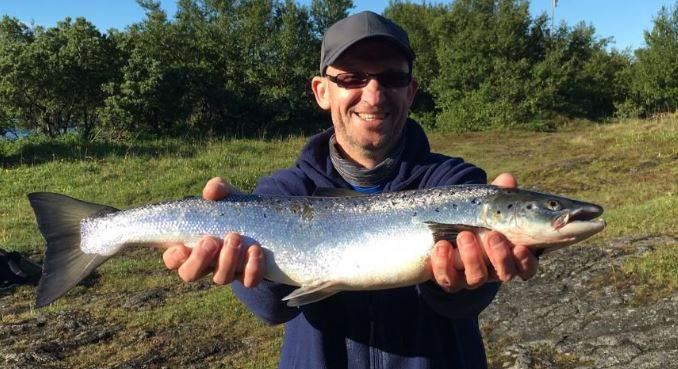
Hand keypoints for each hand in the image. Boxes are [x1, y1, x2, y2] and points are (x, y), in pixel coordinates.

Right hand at [162, 177, 264, 286]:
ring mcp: (228, 271)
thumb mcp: (227, 196)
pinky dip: (252, 268)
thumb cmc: (236, 210)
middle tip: (211, 240)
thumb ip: (217, 189)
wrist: (267, 222)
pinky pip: (249, 281)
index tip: (182, 246)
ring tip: (235, 237)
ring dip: (227, 259)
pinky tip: (256, 250)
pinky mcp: (249, 275)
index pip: (173, 259)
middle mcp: (207, 263)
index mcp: (192, 245)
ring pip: (220, 278)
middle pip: (190, 274)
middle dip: (199, 259)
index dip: (173, 257)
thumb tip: (211, 191)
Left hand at [430, 173, 539, 292]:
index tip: (520, 247)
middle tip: (492, 236)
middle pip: (505, 274)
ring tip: (465, 235)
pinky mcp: (448, 279)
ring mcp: (470, 277)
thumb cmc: (474, 219)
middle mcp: (493, 271)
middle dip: (500, 257)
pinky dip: (443, 264)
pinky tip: (441, 246)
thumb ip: (498, 195)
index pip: (527, 267)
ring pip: (477, 278)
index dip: (526, 262)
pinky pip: (448, 280)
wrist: (441, 232)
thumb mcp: (486, 206)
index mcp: (509, 255)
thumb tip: (507, 179)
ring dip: (472, 257)